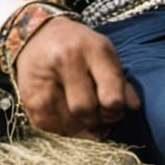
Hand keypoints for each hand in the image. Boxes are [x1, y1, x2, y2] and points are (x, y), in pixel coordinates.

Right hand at [14, 17, 140, 138]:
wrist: (37, 35)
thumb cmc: (79, 45)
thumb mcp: (103, 53)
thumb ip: (120, 80)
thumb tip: (134, 107)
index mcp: (93, 49)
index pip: (111, 97)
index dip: (116, 110)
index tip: (114, 107)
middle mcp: (67, 61)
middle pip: (88, 112)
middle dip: (97, 118)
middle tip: (98, 112)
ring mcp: (45, 80)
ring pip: (70, 125)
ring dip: (80, 125)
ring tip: (81, 110)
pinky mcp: (30, 99)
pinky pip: (53, 129)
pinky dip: (64, 127)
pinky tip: (65, 111)